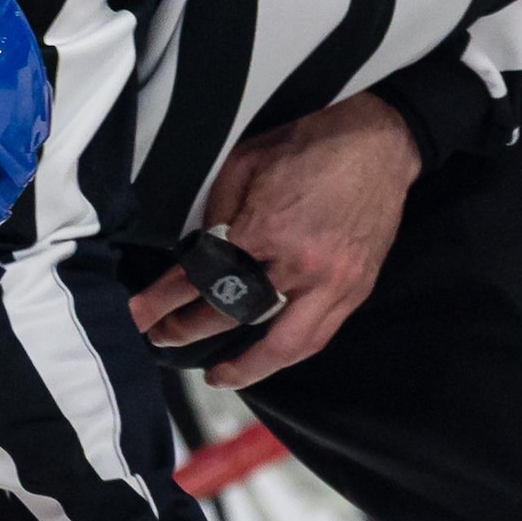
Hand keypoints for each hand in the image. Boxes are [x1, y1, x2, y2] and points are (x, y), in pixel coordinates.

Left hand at [124, 95, 417, 387]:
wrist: (381, 144)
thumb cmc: (312, 145)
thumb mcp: (247, 163)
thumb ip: (219, 212)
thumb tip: (199, 252)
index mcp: (269, 227)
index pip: (204, 275)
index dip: (165, 299)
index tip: (140, 314)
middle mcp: (303, 265)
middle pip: (236, 314)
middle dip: (191, 329)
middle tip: (162, 337)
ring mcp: (335, 284)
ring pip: (284, 346)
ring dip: (247, 367)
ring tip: (218, 376)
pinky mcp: (356, 289)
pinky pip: (318, 337)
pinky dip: (287, 353)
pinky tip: (266, 358)